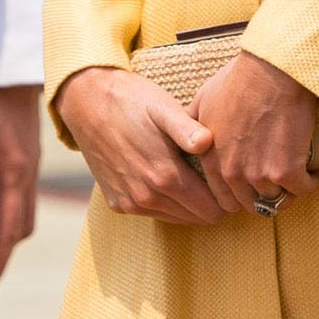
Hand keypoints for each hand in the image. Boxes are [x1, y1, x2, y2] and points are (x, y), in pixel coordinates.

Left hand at [0, 84, 40, 293]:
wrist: (8, 75)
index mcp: (13, 174)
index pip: (8, 230)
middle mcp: (26, 177)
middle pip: (21, 228)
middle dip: (2, 251)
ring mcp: (29, 170)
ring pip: (22, 214)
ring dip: (3, 231)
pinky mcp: (25, 161)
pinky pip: (18, 197)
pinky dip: (3, 210)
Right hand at [54, 67, 222, 225]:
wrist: (87, 103)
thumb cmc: (132, 100)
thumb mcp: (163, 107)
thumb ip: (187, 129)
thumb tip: (208, 143)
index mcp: (165, 176)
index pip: (211, 209)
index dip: (225, 198)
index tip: (230, 182)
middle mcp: (147, 196)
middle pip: (196, 218)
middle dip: (211, 203)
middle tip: (217, 180)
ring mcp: (130, 202)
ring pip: (176, 218)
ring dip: (189, 204)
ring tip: (196, 179)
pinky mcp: (117, 203)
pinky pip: (153, 213)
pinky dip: (165, 202)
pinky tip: (169, 179)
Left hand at [190, 52, 318, 215]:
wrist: (272, 70)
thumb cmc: (240, 79)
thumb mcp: (203, 100)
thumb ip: (191, 126)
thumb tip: (188, 136)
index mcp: (210, 159)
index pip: (222, 199)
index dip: (240, 194)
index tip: (253, 185)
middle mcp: (231, 172)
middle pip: (249, 205)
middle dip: (262, 196)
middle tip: (276, 183)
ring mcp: (259, 174)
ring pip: (276, 201)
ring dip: (287, 191)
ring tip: (296, 178)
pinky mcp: (287, 171)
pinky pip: (301, 190)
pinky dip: (309, 183)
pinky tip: (312, 174)